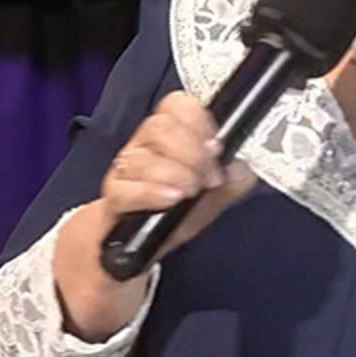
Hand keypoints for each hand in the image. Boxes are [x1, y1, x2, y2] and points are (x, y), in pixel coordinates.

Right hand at [51, 90, 255, 335]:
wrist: (133, 251)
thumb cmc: (171, 215)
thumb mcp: (208, 199)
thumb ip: (230, 184)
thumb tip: (243, 169)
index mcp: (166, 138)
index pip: (176, 105)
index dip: (198, 121)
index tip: (216, 147)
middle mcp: (141, 147)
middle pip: (158, 127)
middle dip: (191, 151)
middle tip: (209, 178)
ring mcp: (123, 172)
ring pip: (142, 157)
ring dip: (175, 173)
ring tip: (191, 192)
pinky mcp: (113, 199)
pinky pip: (125, 189)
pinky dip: (151, 192)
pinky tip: (172, 199)